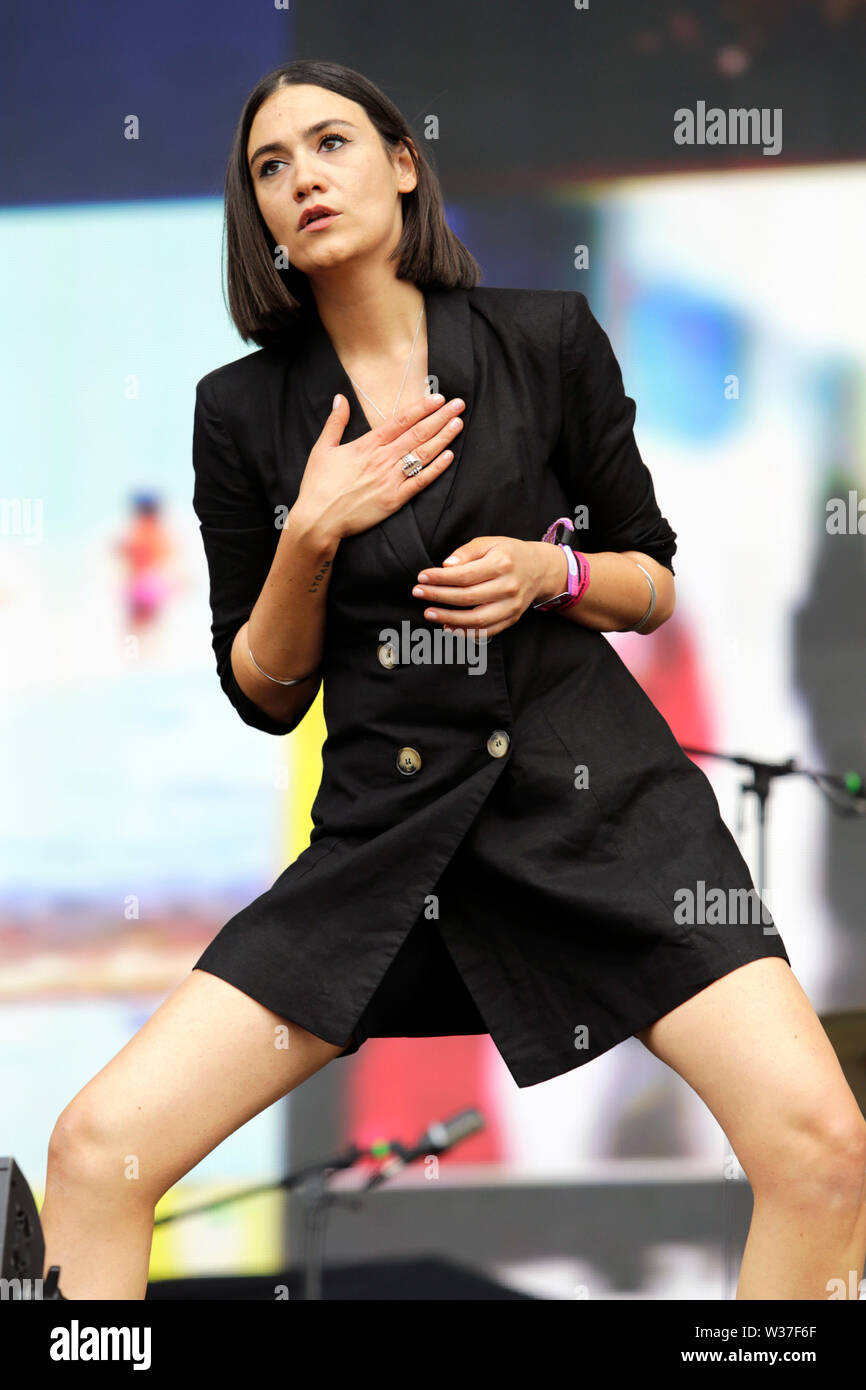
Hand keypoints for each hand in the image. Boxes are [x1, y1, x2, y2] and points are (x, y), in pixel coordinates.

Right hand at [294, 390, 464, 541]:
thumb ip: (335, 422)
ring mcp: (390, 480)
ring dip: (442, 438)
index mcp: (366, 445)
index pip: (400, 421)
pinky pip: (419, 482)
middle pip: (417, 434)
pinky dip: (435, 469)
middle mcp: (382, 459)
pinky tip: (449, 456)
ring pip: (422, 455)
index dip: (421, 408)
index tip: (438, 397)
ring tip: (458, 423)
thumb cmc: (318, 485)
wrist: (319, 520)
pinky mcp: (394, 500)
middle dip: (440, 417)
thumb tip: (340, 398)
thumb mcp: (322, 449)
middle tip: (458, 405)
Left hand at [412, 537, 565, 639]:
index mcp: (502, 564)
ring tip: (429, 613)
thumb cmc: (509, 553)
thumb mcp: (490, 542)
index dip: (440, 578)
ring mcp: (512, 606)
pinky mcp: (512, 619)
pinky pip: (487, 631)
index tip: (422, 577)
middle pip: (468, 597)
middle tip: (418, 593)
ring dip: (450, 619)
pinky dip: (466, 633)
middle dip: (439, 596)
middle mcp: (509, 587)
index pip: (465, 575)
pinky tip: (448, 627)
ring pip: (477, 619)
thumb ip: (467, 552)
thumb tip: (446, 566)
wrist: (539, 569)